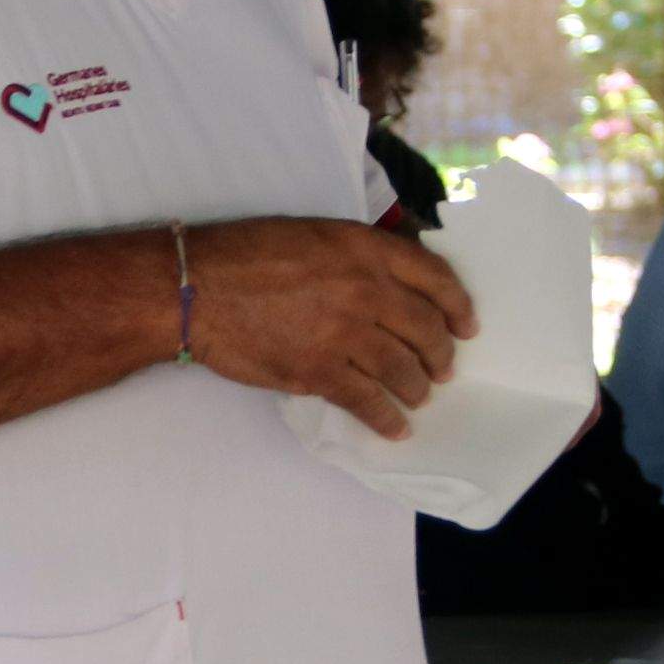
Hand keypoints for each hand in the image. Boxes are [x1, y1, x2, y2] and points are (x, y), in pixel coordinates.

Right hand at [184, 218, 478, 439]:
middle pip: (426, 329)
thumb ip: (358, 256)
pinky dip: (387, 419)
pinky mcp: (319, 371)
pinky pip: (368, 401)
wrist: (195, 287)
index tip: (467, 326)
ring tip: (420, 396)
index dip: (459, 306)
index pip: (435, 277)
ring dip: (419, 388)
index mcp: (364, 248)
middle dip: (441, 355)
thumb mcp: (314, 235)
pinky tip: (395, 428)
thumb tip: (392, 284)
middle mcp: (364, 289)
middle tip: (443, 369)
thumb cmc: (246, 254)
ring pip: (404, 369)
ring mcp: (344, 333)